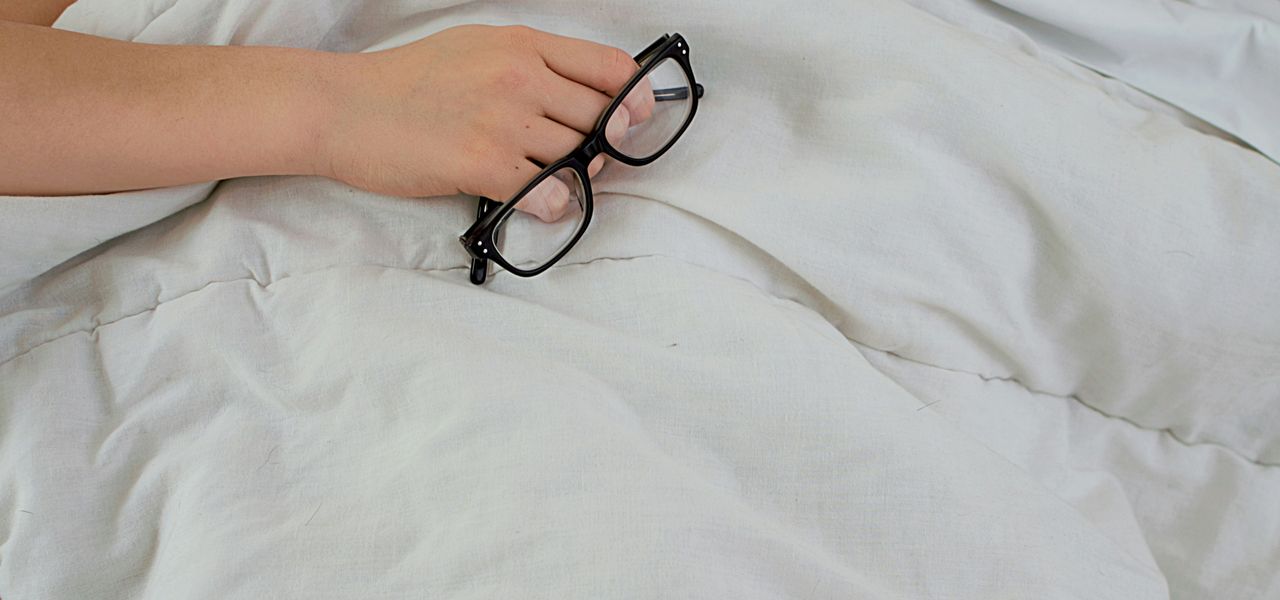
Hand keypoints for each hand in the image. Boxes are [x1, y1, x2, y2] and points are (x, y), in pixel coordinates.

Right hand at [316, 25, 654, 220]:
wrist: (344, 107)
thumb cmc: (405, 82)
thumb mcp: (475, 48)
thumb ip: (529, 67)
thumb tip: (578, 96)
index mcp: (522, 45)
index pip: (609, 68)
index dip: (634, 98)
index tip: (636, 118)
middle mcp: (520, 77)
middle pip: (602, 118)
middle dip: (604, 146)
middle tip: (585, 160)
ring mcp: (503, 120)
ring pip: (579, 157)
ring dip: (578, 178)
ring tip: (552, 181)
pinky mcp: (482, 163)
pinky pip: (549, 192)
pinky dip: (554, 204)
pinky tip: (538, 202)